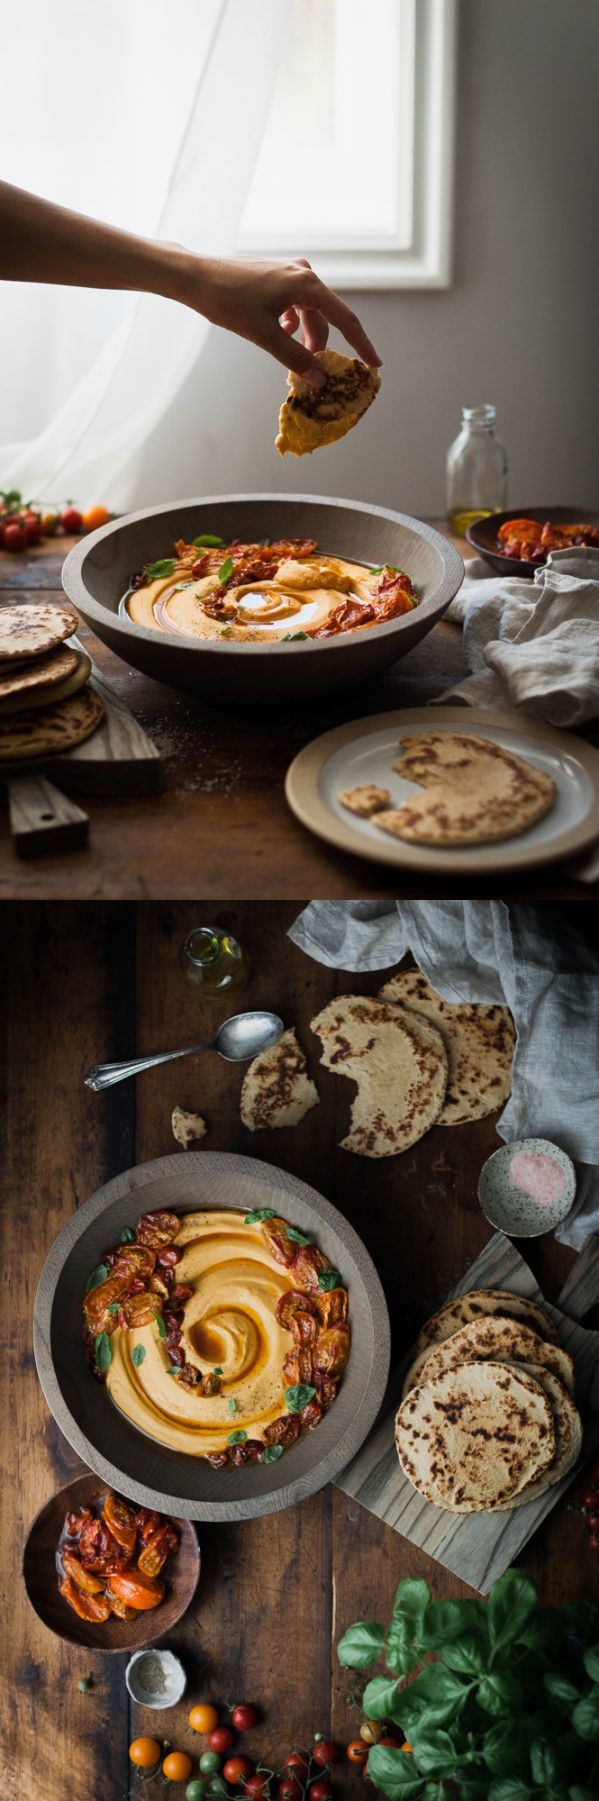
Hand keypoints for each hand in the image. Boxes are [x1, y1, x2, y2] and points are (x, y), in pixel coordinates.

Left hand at [179, 253, 381, 383]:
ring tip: (288, 354)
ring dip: (304, 337)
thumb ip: (293, 358)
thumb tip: (319, 379)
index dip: (361, 344)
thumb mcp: (263, 335)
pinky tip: (278, 332)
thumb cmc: (227, 301)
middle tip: (311, 372)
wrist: (197, 277)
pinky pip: (297, 305)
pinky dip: (292, 324)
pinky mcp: (279, 276)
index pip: (344, 318)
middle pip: (325, 318)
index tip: (374, 364)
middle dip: (319, 346)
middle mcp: (303, 273)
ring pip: (310, 314)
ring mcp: (291, 272)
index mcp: (306, 284)